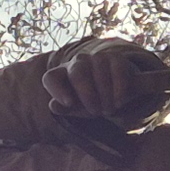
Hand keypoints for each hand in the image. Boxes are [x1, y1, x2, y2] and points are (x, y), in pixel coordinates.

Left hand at [44, 39, 169, 129]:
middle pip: (77, 73)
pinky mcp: (116, 58)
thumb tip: (53, 105)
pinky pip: (116, 70)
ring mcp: (97, 58)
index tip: (69, 103)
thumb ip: (63, 108)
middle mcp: (77, 63)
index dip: (57, 90)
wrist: (117, 95)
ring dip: (105, 95)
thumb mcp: (77, 108)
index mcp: (62, 75)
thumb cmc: (90, 102)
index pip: (51, 78)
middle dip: (87, 94)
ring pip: (98, 73)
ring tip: (109, 110)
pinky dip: (118, 88)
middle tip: (96, 112)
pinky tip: (118, 102)